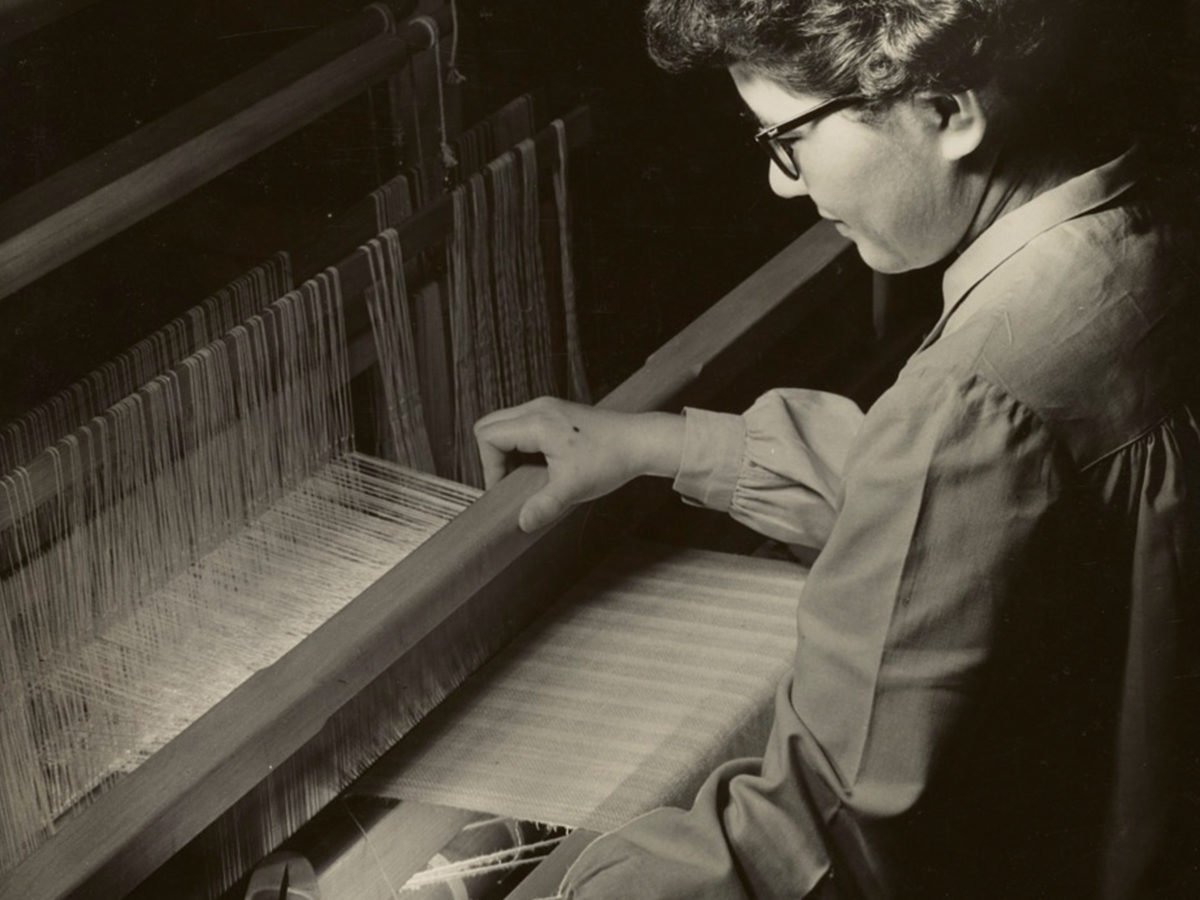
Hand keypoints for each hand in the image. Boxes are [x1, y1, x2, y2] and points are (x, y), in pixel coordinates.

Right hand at [474, 397, 684, 531]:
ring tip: (526, 474)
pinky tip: (541, 464)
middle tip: (509, 481)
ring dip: (508, 449)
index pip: (488, 437)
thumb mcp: (574, 488)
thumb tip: (522, 522)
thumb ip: (544, 506)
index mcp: (536, 422)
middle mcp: (538, 408)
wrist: (641, 441)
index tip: (505, 488)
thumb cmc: (610, 459)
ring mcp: (548, 407)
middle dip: (493, 456)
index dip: (489, 466)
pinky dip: (523, 443)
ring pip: (506, 423)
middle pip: (490, 425)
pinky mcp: (557, 412)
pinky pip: (524, 423)